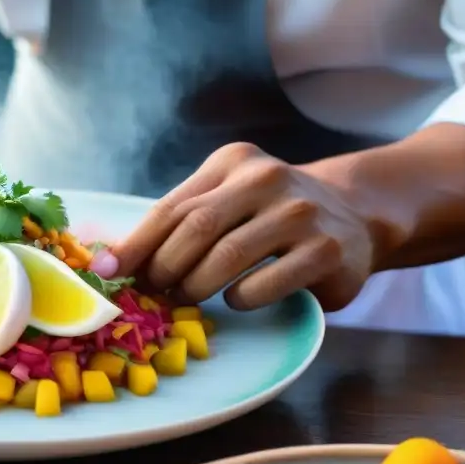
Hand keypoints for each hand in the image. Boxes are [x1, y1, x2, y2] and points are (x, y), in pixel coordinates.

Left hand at [100, 143, 376, 310]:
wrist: (356, 215)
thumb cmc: (270, 216)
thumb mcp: (227, 202)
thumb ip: (178, 222)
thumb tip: (111, 260)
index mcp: (233, 163)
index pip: (172, 207)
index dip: (136, 244)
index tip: (108, 272)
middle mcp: (268, 179)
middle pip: (196, 228)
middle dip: (165, 268)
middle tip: (156, 292)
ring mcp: (301, 212)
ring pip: (228, 256)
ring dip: (197, 286)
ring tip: (188, 297)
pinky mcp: (327, 251)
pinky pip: (266, 282)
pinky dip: (241, 298)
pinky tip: (237, 299)